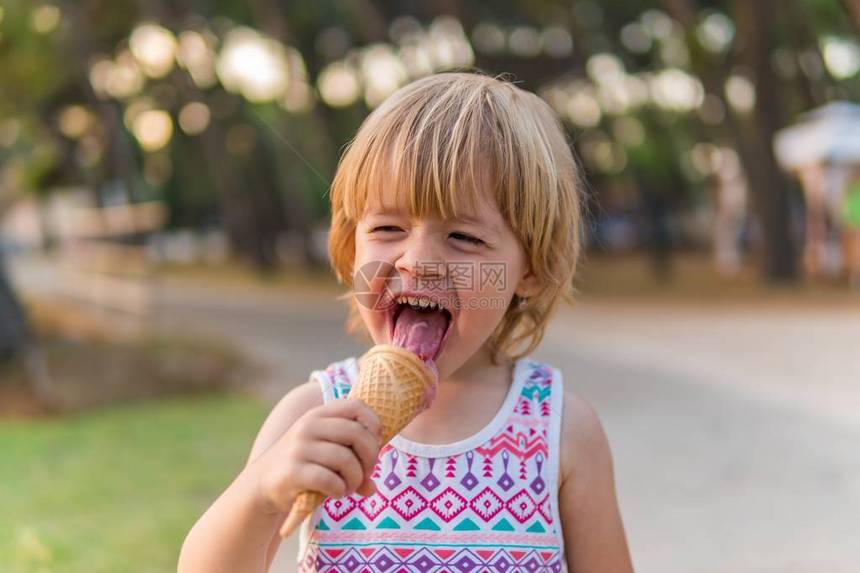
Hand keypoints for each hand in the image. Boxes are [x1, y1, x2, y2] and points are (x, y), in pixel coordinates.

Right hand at [252, 399, 381, 514]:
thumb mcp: (326, 453)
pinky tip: (336, 493)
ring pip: (346, 460)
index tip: (374, 445)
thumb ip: (354, 461)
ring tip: (349, 487)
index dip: (373, 425)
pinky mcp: (293, 472)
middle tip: (365, 473)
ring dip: (355, 479)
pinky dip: (340, 490)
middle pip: (357, 433)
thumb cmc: (305, 465)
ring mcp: (299, 448)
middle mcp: (308, 427)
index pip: (356, 406)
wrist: (263, 482)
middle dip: (370, 457)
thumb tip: (372, 488)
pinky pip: (330, 480)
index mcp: (318, 414)